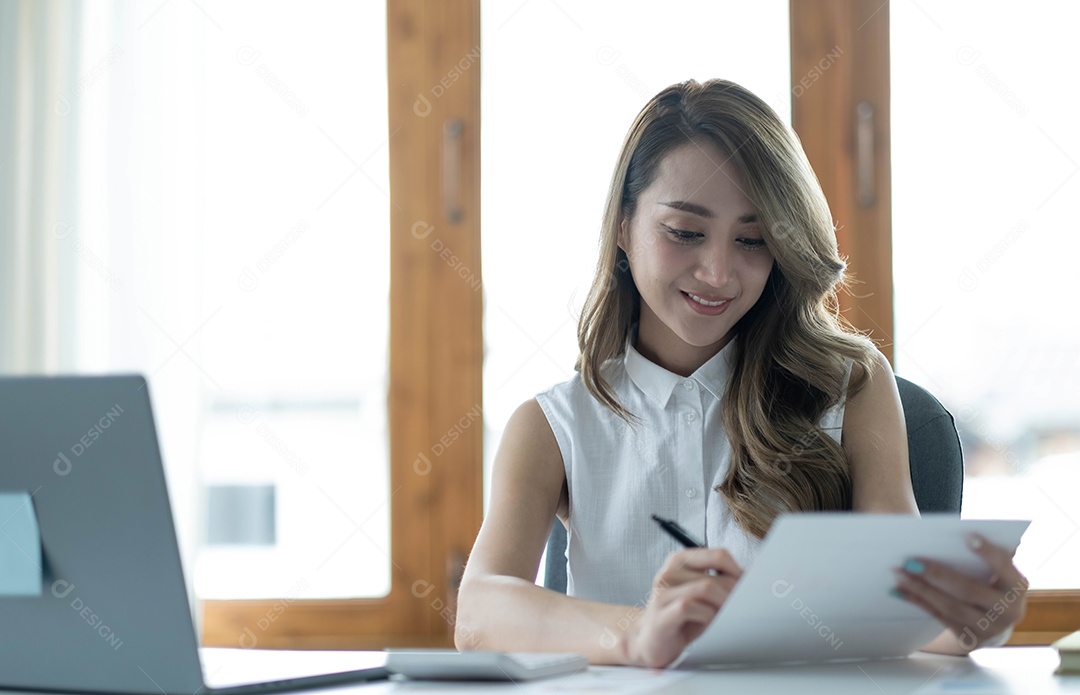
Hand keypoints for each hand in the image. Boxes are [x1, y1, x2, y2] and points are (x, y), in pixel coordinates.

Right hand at [623, 548, 742, 667]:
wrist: (649, 641)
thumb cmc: (682, 618)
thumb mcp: (702, 595)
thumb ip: (720, 583)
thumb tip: (751, 582)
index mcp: (680, 561)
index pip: (719, 555)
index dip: (739, 573)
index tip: (749, 590)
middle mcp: (669, 572)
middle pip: (716, 577)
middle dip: (734, 596)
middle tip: (741, 610)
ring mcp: (662, 592)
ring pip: (706, 588)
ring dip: (723, 606)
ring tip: (726, 617)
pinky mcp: (660, 613)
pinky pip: (690, 607)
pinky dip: (706, 617)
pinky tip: (707, 624)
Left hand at [892, 533, 1028, 650]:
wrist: (994, 619)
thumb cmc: (991, 580)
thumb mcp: (998, 568)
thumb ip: (988, 552)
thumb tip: (968, 533)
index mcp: (1017, 586)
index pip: (1004, 566)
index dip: (988, 552)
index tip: (968, 536)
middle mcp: (1008, 611)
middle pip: (969, 590)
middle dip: (938, 574)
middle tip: (910, 561)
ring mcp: (989, 628)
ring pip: (951, 607)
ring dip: (921, 589)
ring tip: (899, 574)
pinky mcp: (969, 638)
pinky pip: (939, 617)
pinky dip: (918, 602)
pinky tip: (899, 590)